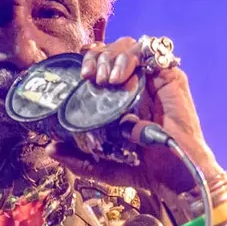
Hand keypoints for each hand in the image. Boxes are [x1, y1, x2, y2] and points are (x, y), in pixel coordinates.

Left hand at [44, 36, 224, 196]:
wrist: (175, 178)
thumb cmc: (146, 171)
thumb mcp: (104, 166)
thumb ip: (79, 160)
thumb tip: (51, 149)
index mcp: (122, 98)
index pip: (104, 65)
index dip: (90, 60)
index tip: (80, 75)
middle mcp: (139, 85)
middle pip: (113, 51)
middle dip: (97, 56)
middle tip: (89, 77)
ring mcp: (156, 80)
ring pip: (129, 46)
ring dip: (111, 56)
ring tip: (104, 80)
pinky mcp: (171, 79)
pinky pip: (149, 52)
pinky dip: (129, 58)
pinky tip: (119, 77)